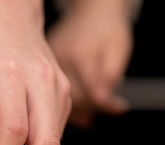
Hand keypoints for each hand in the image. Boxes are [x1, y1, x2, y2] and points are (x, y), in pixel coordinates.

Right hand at [47, 0, 132, 128]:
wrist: (89, 13)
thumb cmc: (107, 29)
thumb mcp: (118, 48)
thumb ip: (111, 75)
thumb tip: (102, 100)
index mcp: (79, 56)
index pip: (90, 92)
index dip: (105, 104)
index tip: (120, 108)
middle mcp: (60, 62)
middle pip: (74, 99)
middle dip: (93, 107)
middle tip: (111, 105)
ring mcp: (49, 67)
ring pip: (61, 100)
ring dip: (80, 110)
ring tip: (95, 110)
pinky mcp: (44, 70)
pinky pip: (54, 94)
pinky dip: (68, 104)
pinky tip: (81, 109)